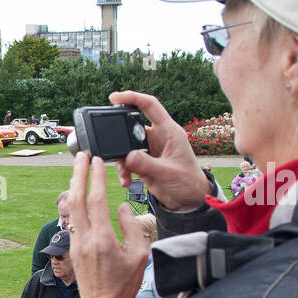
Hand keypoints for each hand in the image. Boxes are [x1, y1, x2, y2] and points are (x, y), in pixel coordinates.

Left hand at [67, 153, 149, 297]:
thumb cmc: (124, 284)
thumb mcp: (140, 255)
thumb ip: (132, 227)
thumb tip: (123, 207)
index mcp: (103, 239)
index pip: (96, 200)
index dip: (96, 177)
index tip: (98, 160)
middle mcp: (85, 239)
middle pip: (76, 198)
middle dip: (78, 174)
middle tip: (81, 155)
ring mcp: (76, 244)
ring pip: (70, 208)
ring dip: (74, 186)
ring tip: (78, 169)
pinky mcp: (73, 249)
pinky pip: (72, 220)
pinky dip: (74, 203)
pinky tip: (78, 195)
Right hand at [109, 90, 212, 210]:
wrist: (190, 200)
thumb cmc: (188, 182)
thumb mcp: (168, 173)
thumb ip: (146, 164)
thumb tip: (127, 156)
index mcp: (169, 131)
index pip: (150, 105)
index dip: (133, 97)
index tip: (114, 97)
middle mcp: (158, 137)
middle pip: (132, 126)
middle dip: (118, 134)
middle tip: (107, 140)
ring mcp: (150, 150)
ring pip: (127, 145)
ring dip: (120, 158)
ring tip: (123, 172)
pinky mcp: (144, 162)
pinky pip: (127, 161)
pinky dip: (123, 170)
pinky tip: (126, 180)